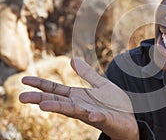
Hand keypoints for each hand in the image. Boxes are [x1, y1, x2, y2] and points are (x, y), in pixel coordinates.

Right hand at [19, 58, 138, 139]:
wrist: (131, 118)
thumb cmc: (114, 104)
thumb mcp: (100, 84)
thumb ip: (86, 74)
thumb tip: (72, 59)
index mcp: (78, 97)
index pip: (56, 90)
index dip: (41, 85)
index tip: (24, 79)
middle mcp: (81, 106)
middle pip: (58, 101)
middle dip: (40, 99)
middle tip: (21, 97)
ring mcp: (92, 113)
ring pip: (74, 111)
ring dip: (59, 108)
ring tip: (44, 106)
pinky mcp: (106, 119)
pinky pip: (100, 118)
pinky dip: (95, 117)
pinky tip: (91, 115)